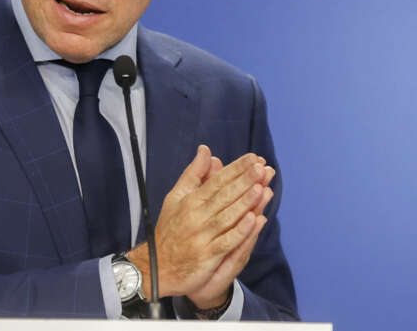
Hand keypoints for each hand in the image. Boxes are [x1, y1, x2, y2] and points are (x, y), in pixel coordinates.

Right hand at [128, 145, 268, 298]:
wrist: (156, 266)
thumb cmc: (169, 229)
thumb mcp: (176, 197)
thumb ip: (193, 174)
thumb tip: (206, 150)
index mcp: (190, 201)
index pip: (216, 181)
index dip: (235, 169)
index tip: (252, 158)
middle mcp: (196, 217)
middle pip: (223, 196)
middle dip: (243, 181)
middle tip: (260, 168)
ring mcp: (202, 237)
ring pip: (227, 217)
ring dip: (244, 202)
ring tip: (260, 187)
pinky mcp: (207, 256)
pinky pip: (226, 242)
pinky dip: (239, 231)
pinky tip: (253, 220)